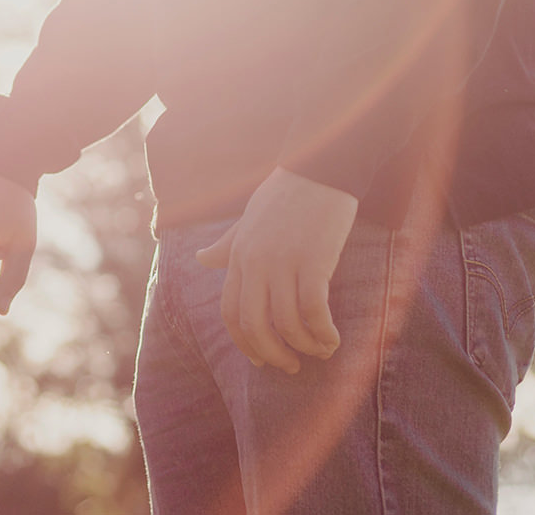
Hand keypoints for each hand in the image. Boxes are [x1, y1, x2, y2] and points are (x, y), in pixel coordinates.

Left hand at [196, 166, 356, 372]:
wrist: (319, 168)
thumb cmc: (285, 195)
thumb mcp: (247, 220)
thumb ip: (226, 245)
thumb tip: (201, 259)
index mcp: (238, 256)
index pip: (231, 312)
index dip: (246, 343)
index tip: (262, 360)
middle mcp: (255, 262)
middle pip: (254, 325)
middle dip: (272, 354)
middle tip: (291, 366)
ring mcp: (283, 262)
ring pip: (286, 324)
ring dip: (304, 347)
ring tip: (321, 351)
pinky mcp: (314, 261)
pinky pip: (314, 311)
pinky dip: (323, 333)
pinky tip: (334, 339)